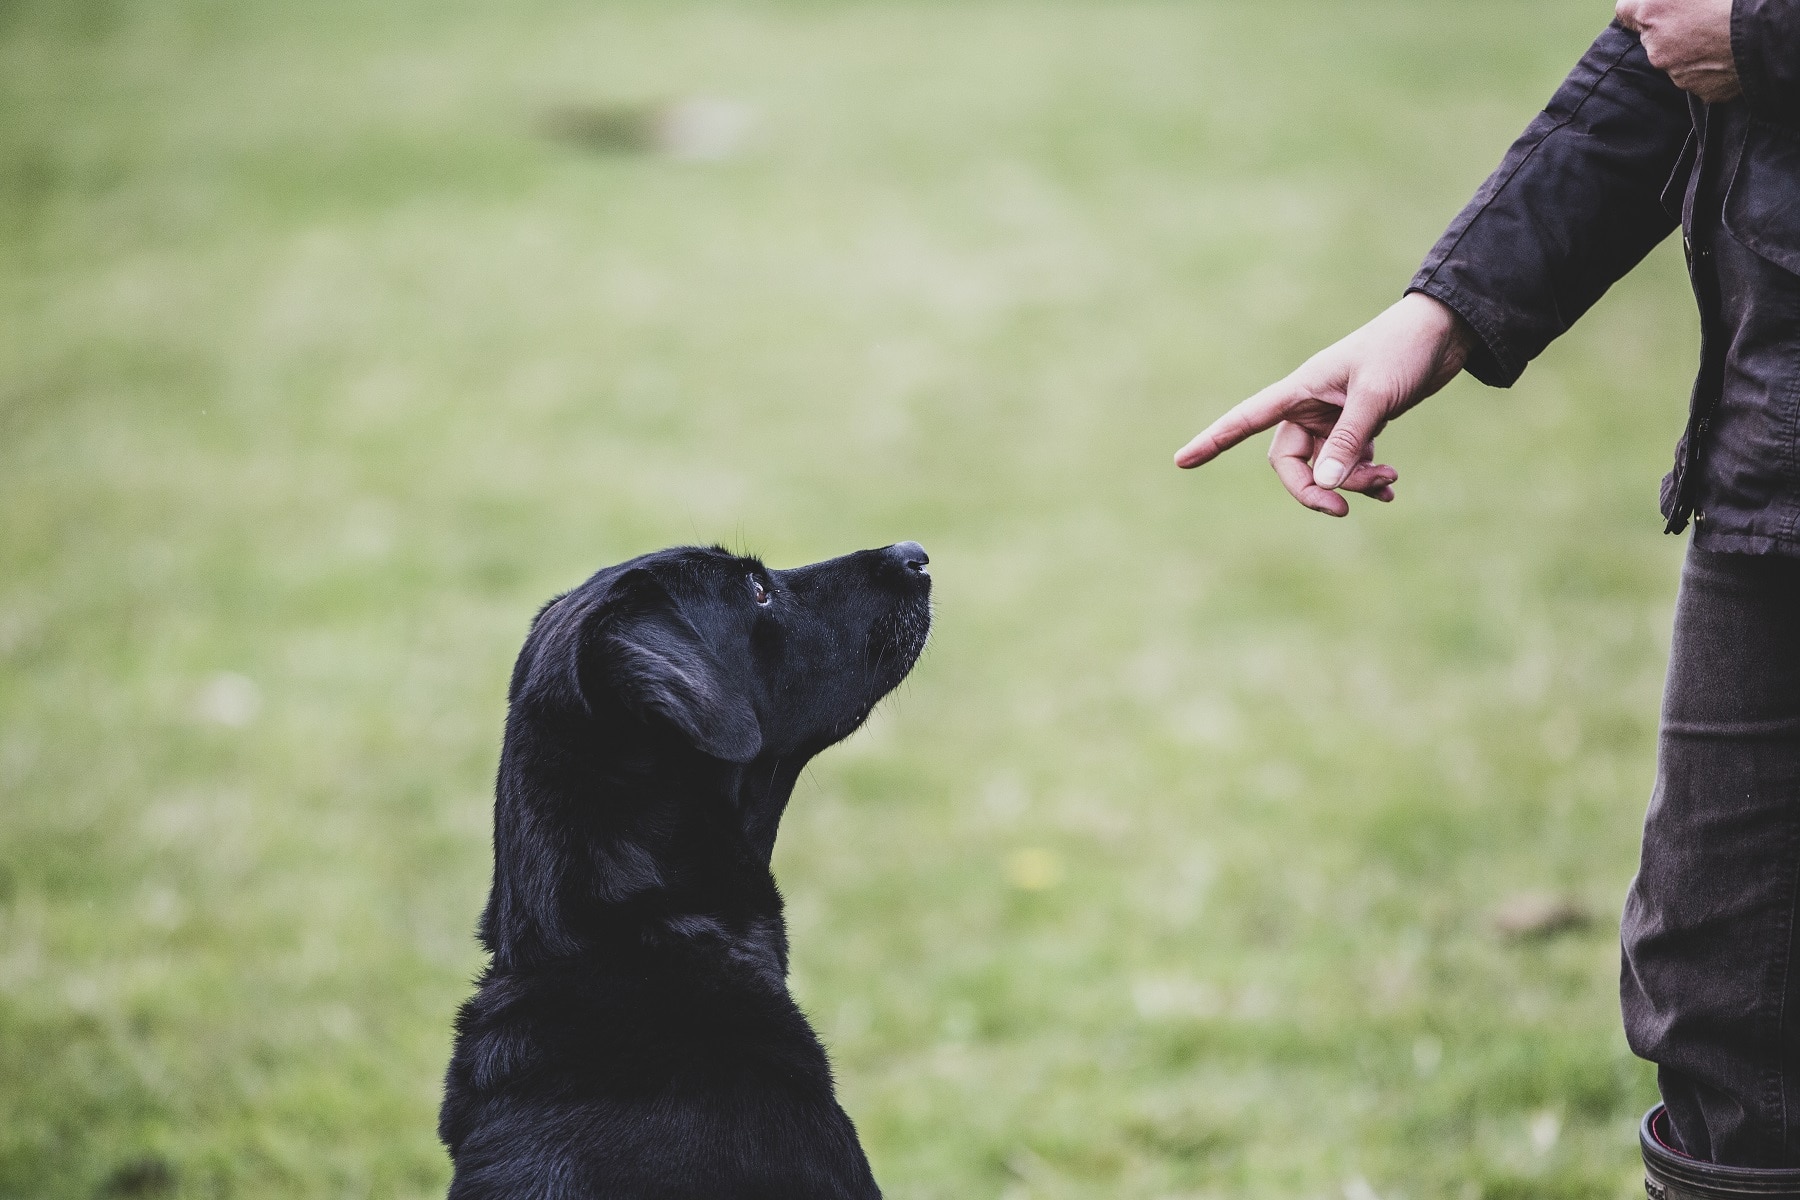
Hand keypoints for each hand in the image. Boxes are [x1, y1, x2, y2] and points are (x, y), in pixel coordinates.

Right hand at [1173, 293, 1472, 516]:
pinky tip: (1391, 485)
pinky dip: (1367, 477)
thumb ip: (1348, 441)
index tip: (1181, 461)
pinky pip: (1350, 463)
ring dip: (1353, 482)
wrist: (1444, 331)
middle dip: (1314, 489)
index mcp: (1300, 389)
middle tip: (1343, 508)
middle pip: (1291, 463)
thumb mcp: (1374, 397)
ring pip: (1325, 468)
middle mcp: (1310, 406)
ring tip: (1389, 480)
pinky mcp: (1359, 424)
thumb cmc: (1402, 351)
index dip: (1213, 441)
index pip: (1244, 419)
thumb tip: (1324, 486)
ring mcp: (1333, 417)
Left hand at [1616, 0, 1741, 102]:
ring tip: (1719, 35)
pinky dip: (1708, 67)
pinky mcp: (1698, 90)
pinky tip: (1728, 52)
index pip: (1626, 10)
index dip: (1641, 6)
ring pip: (1674, 59)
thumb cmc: (1733, 0)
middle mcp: (1655, 46)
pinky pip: (1697, 77)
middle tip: (1701, 16)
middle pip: (1651, 37)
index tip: (1653, 6)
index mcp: (1651, 11)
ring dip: (1689, 49)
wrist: (1767, 31)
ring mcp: (1675, 73)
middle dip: (1669, 28)